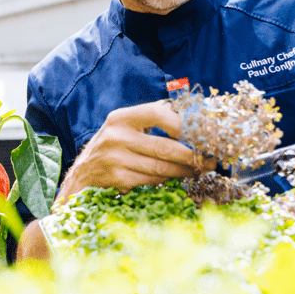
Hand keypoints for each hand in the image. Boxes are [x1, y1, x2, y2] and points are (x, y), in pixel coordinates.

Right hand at [59, 100, 214, 198]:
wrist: (83, 173)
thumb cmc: (114, 145)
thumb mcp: (125, 126)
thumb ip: (152, 120)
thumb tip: (194, 118)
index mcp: (121, 117)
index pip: (158, 113)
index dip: (182, 123)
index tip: (201, 133)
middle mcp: (116, 136)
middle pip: (164, 147)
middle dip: (193, 155)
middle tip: (211, 160)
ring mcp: (115, 159)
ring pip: (161, 167)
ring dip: (185, 170)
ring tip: (200, 169)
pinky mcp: (117, 179)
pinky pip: (151, 180)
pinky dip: (167, 179)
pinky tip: (177, 177)